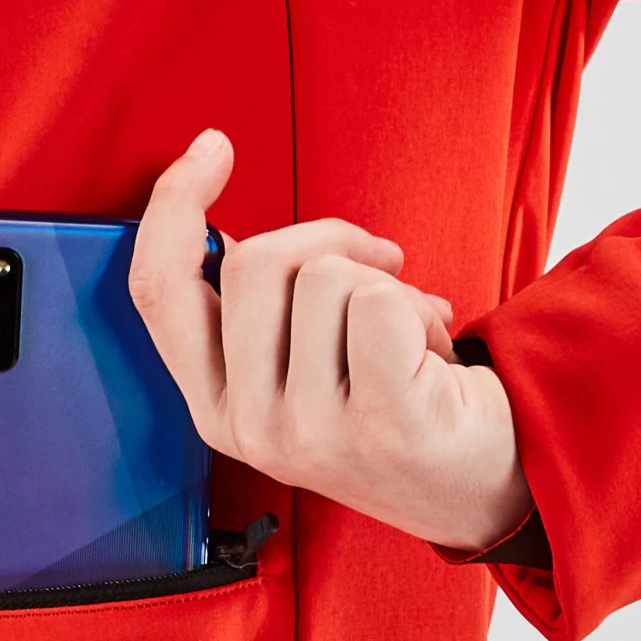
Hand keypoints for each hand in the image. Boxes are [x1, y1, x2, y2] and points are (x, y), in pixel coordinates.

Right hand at [129, 129, 530, 553]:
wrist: (481, 489)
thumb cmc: (392, 414)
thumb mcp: (294, 375)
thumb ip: (251, 318)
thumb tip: (223, 232)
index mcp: (214, 409)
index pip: (159, 292)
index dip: (172, 207)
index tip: (210, 150)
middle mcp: (247, 426)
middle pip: (253, 263)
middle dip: (327, 239)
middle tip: (380, 268)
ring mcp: (307, 431)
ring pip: (322, 276)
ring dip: (385, 287)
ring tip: (409, 338)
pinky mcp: (376, 422)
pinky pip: (376, 301)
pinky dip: (416, 307)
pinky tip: (432, 353)